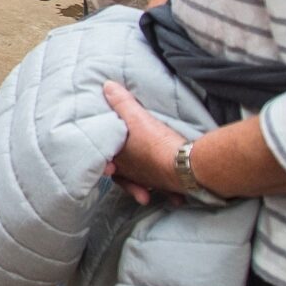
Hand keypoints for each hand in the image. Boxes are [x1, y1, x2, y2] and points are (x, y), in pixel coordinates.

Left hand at [100, 80, 184, 204]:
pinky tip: (174, 198)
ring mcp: (149, 182)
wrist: (184, 165)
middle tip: (113, 170)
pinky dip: (167, 194)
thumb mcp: (137, 118)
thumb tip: (107, 86)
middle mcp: (132, 174)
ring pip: (141, 185)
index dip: (101, 159)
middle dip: (119, 174)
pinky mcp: (168, 186)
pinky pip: (165, 192)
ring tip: (143, 193)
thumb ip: (122, 103)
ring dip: (140, 188)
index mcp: (120, 160)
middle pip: (122, 175)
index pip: (104, 161)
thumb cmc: (156, 142)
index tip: (101, 158)